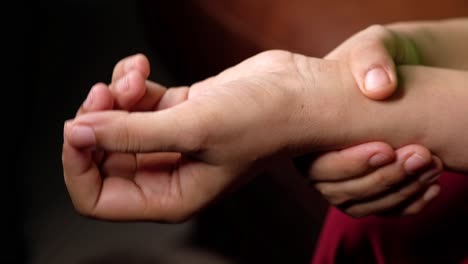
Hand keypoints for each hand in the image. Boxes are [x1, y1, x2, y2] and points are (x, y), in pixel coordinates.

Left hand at [63, 50, 348, 221]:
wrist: (298, 92)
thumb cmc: (264, 121)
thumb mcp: (194, 129)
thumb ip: (131, 134)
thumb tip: (79, 133)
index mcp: (171, 197)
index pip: (96, 197)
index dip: (77, 165)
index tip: (78, 128)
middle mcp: (166, 174)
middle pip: (100, 155)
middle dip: (97, 120)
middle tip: (106, 93)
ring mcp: (170, 142)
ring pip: (114, 122)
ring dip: (115, 94)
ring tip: (137, 77)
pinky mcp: (176, 113)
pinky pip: (133, 101)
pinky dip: (130, 82)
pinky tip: (142, 68)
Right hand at [301, 25, 441, 216]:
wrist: (392, 78)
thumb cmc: (377, 60)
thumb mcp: (372, 47)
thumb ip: (370, 58)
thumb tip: (377, 88)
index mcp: (307, 131)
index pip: (318, 165)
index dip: (351, 164)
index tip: (388, 147)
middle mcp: (317, 160)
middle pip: (339, 191)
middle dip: (384, 178)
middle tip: (421, 155)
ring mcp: (340, 178)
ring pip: (361, 206)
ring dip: (401, 191)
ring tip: (432, 165)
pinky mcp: (364, 188)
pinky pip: (380, 209)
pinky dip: (408, 204)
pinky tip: (431, 186)